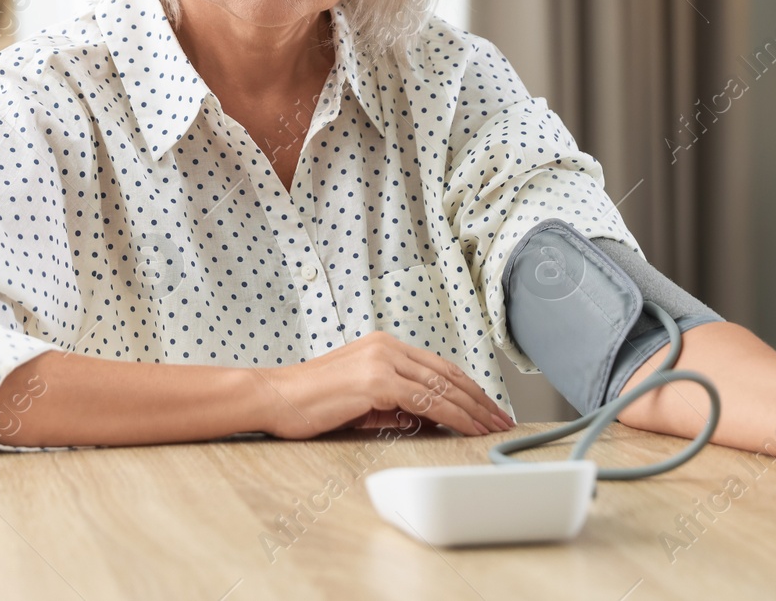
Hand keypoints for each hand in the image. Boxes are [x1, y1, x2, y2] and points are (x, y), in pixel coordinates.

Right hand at [254, 331, 514, 439]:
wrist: (274, 397)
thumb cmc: (310, 403)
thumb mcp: (361, 401)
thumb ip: (395, 406)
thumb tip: (430, 418)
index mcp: (383, 346)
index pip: (438, 367)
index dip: (467, 388)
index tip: (486, 407)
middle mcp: (387, 347)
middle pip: (447, 374)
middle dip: (479, 399)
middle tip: (502, 420)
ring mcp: (382, 361)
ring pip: (442, 387)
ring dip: (473, 410)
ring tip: (492, 428)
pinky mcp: (376, 380)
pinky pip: (426, 400)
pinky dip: (452, 416)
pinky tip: (467, 429)